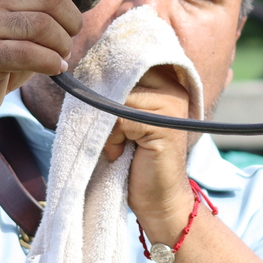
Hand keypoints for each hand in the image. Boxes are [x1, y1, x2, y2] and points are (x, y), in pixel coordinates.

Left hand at [103, 65, 196, 243]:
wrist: (159, 201)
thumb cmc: (136, 159)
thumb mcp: (126, 118)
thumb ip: (117, 92)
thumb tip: (87, 70)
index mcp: (167, 81)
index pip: (127, 62)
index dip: (108, 81)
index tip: (101, 104)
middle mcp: (174, 87)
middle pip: (119, 78)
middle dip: (104, 106)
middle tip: (112, 132)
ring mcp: (171, 104)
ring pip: (115, 99)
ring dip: (107, 127)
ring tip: (118, 145)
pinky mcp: (162, 125)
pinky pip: (118, 119)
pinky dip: (111, 139)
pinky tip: (120, 153)